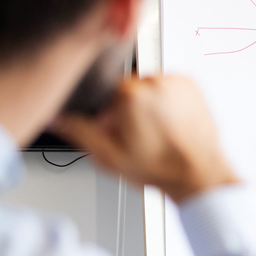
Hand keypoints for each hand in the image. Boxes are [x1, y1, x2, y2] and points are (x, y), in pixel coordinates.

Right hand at [53, 77, 239, 202]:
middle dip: (126, 109)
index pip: (103, 94)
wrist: (199, 174)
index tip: (116, 131)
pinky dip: (166, 99)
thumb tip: (55, 116)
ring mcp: (174, 81)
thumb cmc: (160, 168)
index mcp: (129, 94)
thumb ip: (79, 131)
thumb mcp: (109, 156)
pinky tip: (170, 122)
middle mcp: (153, 81)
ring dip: (147, 103)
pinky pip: (167, 86)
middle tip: (139, 134)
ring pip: (147, 86)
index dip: (107, 115)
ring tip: (157, 130)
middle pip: (125, 88)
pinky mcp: (191, 84)